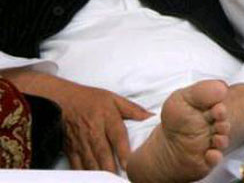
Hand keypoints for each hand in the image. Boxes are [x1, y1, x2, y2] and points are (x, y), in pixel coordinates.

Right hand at [1, 69, 151, 171]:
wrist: (62, 100)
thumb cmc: (91, 99)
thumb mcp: (114, 99)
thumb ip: (133, 110)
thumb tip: (151, 117)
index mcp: (107, 118)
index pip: (117, 136)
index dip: (123, 151)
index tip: (128, 164)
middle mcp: (93, 131)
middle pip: (102, 152)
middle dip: (110, 168)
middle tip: (120, 178)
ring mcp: (81, 142)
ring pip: (90, 161)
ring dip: (99, 173)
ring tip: (108, 181)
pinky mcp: (71, 149)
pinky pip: (77, 165)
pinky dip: (84, 173)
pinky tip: (92, 179)